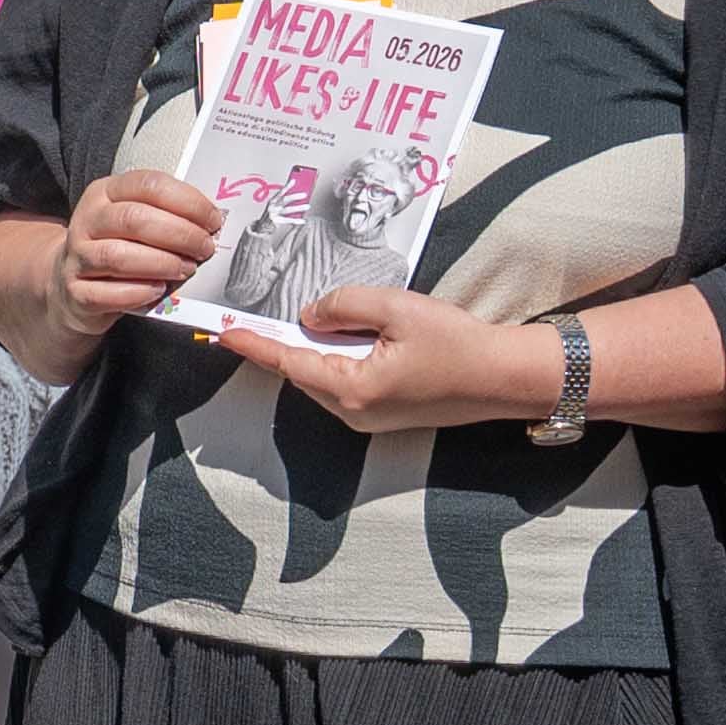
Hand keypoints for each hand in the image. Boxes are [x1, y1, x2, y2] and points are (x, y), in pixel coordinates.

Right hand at [56, 170, 223, 336]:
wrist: (72, 281)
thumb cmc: (119, 246)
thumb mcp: (136, 219)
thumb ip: (167, 215)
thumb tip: (211, 225)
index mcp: (105, 193)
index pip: (148, 185)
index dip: (187, 201)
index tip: (213, 220)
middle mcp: (87, 220)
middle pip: (134, 219)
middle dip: (180, 234)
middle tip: (204, 248)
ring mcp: (77, 256)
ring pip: (118, 256)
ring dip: (162, 264)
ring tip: (186, 269)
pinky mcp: (75, 291)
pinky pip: (106, 293)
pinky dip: (139, 292)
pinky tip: (159, 290)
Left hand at [218, 288, 565, 431]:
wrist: (505, 378)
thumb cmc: (459, 343)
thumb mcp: (398, 309)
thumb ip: (345, 305)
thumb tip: (310, 316)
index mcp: (351, 388)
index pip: (286, 362)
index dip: (251, 344)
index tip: (220, 332)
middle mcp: (351, 411)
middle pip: (300, 370)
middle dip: (282, 342)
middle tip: (258, 314)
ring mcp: (365, 419)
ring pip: (320, 376)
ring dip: (314, 349)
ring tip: (320, 317)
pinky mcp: (380, 415)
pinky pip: (342, 382)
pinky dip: (336, 358)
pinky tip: (351, 336)